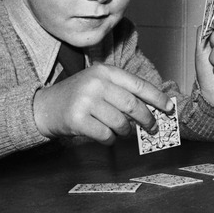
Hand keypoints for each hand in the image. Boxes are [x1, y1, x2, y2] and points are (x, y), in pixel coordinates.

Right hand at [32, 62, 172, 143]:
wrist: (44, 107)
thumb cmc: (78, 96)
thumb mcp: (98, 84)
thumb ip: (122, 91)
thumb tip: (153, 108)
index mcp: (105, 71)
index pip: (138, 85)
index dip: (157, 97)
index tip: (169, 107)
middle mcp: (96, 83)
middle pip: (132, 105)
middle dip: (147, 119)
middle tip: (152, 127)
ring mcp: (86, 101)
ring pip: (120, 123)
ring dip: (126, 132)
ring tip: (122, 131)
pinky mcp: (77, 120)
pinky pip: (106, 135)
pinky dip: (110, 140)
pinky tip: (105, 136)